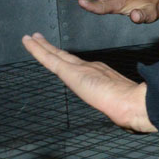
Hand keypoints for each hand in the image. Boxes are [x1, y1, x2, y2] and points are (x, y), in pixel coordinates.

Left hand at [22, 32, 154, 132]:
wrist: (130, 103)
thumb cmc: (129, 108)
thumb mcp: (122, 106)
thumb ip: (120, 108)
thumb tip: (128, 121)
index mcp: (100, 76)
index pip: (79, 65)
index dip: (68, 59)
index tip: (61, 54)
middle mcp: (90, 68)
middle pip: (65, 56)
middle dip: (53, 48)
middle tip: (41, 39)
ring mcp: (80, 68)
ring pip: (55, 54)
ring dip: (41, 45)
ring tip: (31, 37)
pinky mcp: (70, 71)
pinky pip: (49, 58)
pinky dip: (37, 49)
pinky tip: (28, 42)